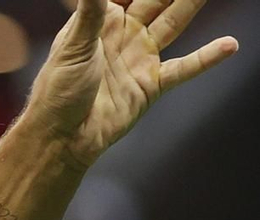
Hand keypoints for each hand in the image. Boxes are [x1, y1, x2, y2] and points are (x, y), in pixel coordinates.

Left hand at [28, 0, 238, 170]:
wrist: (61, 138)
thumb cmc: (58, 90)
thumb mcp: (74, 42)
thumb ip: (91, 7)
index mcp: (104, 19)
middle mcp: (125, 34)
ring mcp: (140, 58)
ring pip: (174, 23)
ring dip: (192, 4)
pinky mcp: (150, 86)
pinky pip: (184, 68)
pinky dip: (206, 59)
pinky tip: (229, 46)